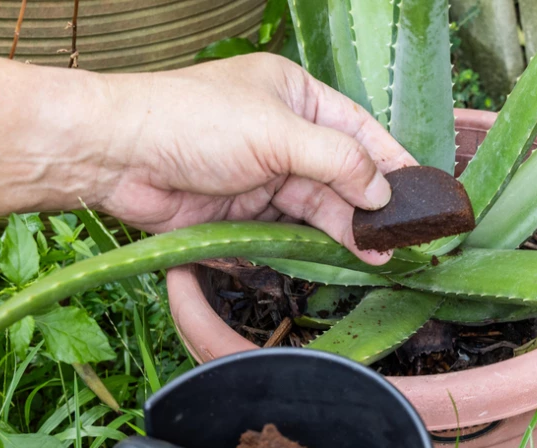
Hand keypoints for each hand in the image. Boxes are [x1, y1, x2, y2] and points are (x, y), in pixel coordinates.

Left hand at [95, 53, 416, 264]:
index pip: (357, 131)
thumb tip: (381, 191)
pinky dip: (306, 247)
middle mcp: (283, 136)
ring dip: (344, 232)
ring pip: (317, 208)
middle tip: (400, 240)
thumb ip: (336, 161)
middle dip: (369, 207)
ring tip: (377, 257)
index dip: (391, 161)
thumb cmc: (193, 121)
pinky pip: (286, 232)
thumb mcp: (275, 132)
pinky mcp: (243, 213)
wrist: (115, 156)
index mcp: (294, 98)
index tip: (421, 192)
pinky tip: (331, 261)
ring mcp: (263, 176)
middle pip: (341, 176)